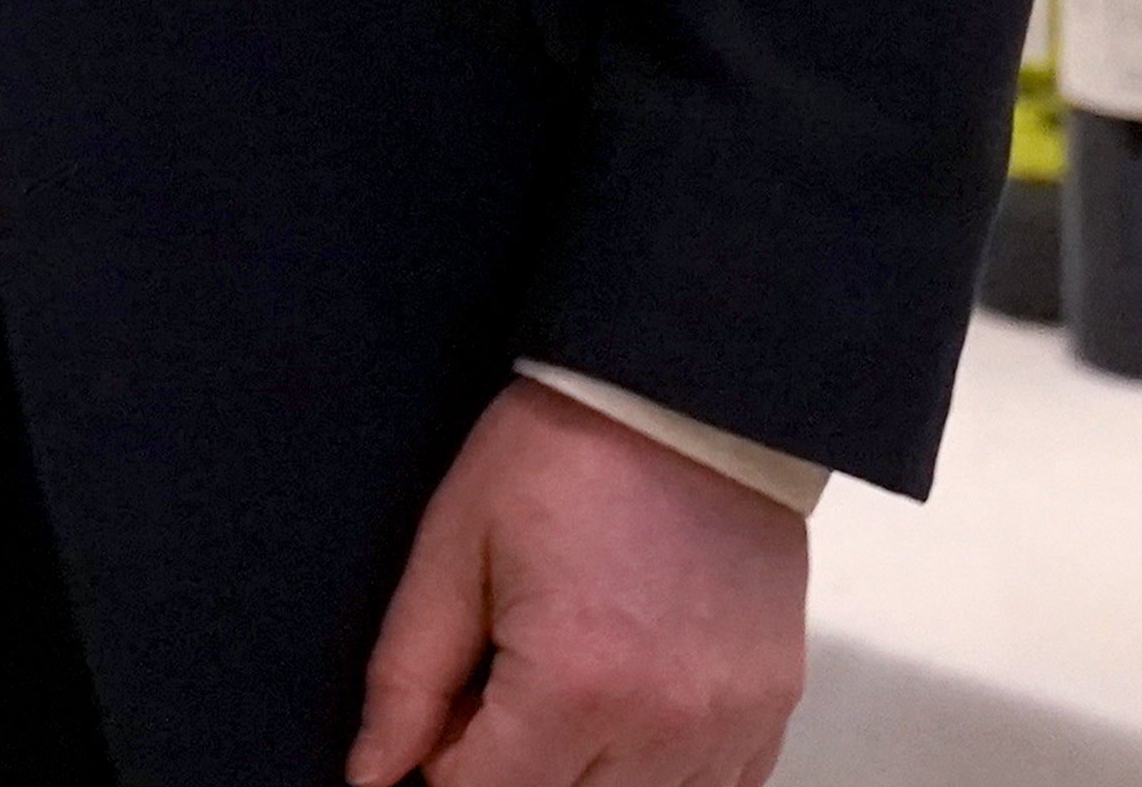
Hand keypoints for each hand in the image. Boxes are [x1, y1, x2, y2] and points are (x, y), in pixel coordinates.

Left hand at [345, 378, 808, 786]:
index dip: (448, 765)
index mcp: (573, 683)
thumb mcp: (454, 544)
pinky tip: (632, 705)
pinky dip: (658, 772)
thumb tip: (370, 778)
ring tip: (570, 683)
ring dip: (585, 771)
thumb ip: (406, 679)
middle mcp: (662, 725)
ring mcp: (728, 725)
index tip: (454, 705)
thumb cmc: (563, 453)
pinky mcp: (771, 711)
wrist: (689, 393)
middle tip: (505, 688)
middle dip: (513, 767)